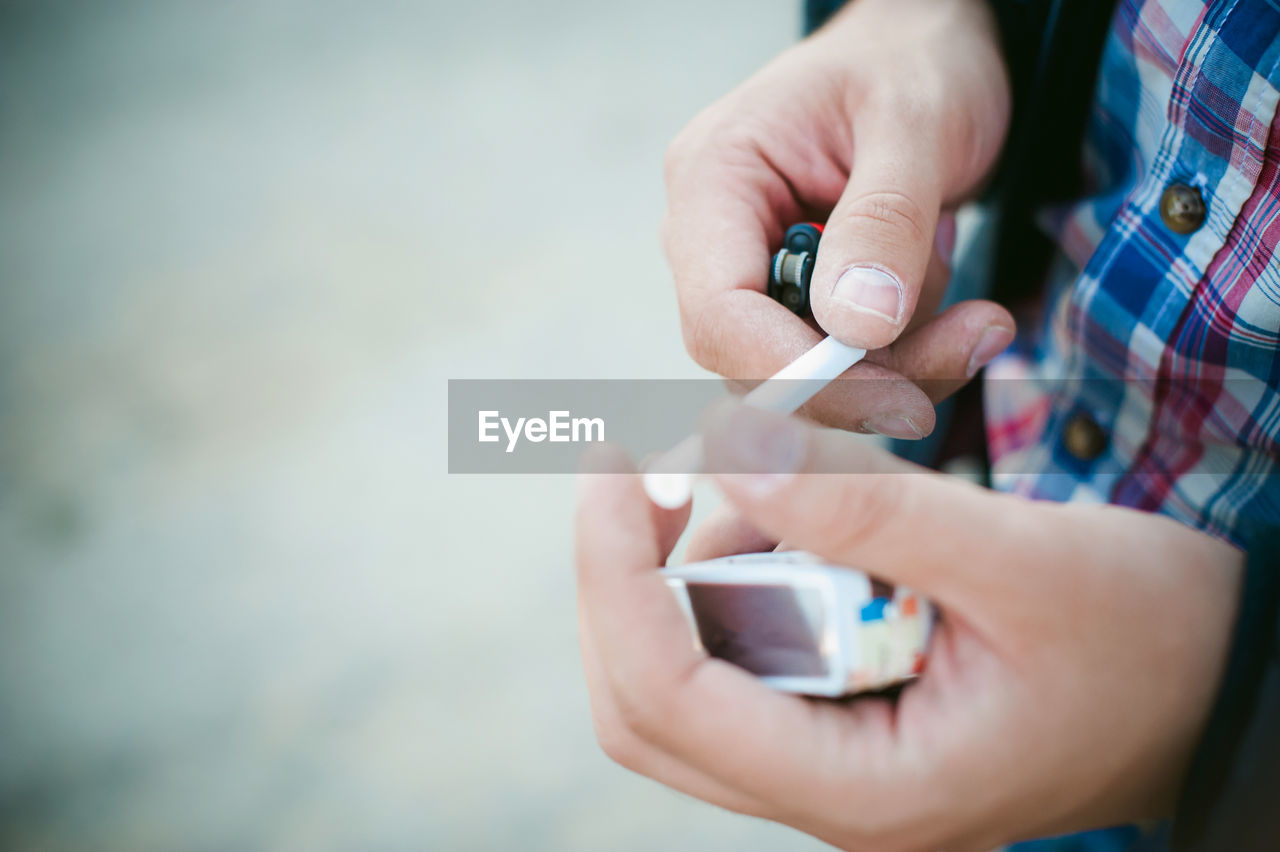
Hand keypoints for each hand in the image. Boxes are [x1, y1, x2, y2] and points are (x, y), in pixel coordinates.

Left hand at [575, 405, 1242, 850]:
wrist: (1218, 684)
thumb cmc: (1151, 639)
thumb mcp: (1022, 560)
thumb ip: (871, 510)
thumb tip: (721, 447)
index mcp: (864, 787)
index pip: (666, 695)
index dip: (613, 572)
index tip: (610, 465)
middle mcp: (828, 792)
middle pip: (647, 699)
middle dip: (634, 574)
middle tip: (659, 466)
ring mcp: (831, 762)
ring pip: (690, 669)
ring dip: (704, 563)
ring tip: (788, 483)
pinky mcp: (844, 720)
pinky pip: (747, 647)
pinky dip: (751, 570)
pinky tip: (811, 517)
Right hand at [663, 0, 1012, 438]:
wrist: (927, 52)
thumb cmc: (912, 63)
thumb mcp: (915, 122)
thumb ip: (886, 221)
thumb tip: (858, 326)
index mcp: (713, 181)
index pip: (719, 314)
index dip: (794, 372)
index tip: (896, 397)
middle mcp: (716, 237)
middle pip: (758, 358)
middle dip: (867, 374)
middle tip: (974, 344)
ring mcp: (753, 271)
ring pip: (806, 372)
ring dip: (901, 364)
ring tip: (979, 315)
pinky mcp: (798, 298)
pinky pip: (841, 360)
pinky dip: (907, 355)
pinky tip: (957, 314)